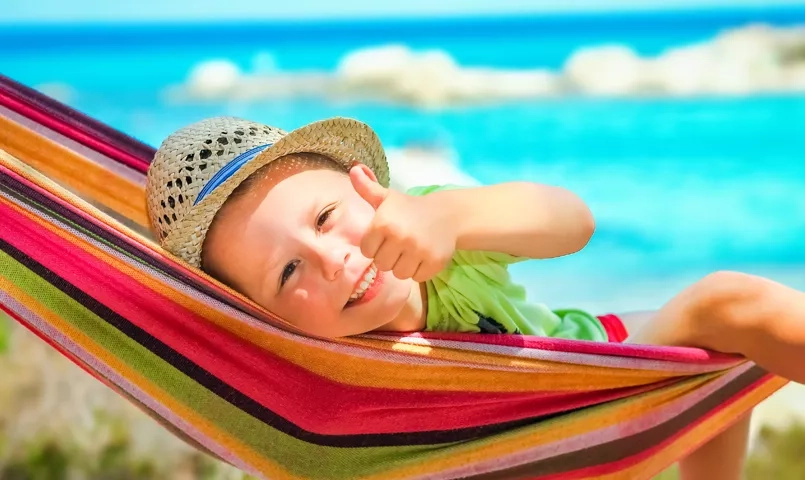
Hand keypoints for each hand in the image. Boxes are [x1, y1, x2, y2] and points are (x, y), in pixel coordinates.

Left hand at [350, 164, 456, 281]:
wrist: (447, 214)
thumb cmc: (409, 208)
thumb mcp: (387, 197)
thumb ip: (367, 188)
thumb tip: (353, 168)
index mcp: (384, 223)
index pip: (367, 251)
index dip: (375, 245)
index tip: (386, 236)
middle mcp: (401, 237)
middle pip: (382, 264)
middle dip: (388, 256)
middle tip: (399, 244)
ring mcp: (419, 251)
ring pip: (399, 274)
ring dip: (403, 265)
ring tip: (410, 250)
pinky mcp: (434, 262)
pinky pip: (416, 278)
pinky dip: (419, 270)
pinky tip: (423, 256)